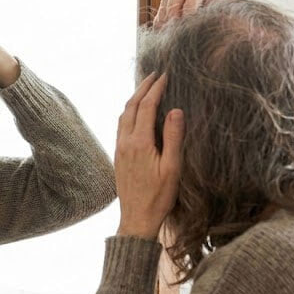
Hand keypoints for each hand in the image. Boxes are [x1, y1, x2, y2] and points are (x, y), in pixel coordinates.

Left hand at [114, 73, 183, 239]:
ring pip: (123, 115)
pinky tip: (136, 114)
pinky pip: (121, 126)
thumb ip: (173, 137)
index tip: (165, 75)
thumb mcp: (172, 168)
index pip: (147, 106)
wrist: (137, 219)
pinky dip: (129, 112)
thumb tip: (175, 110)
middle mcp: (125, 142)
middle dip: (143, 88)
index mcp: (139, 143)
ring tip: (146, 88)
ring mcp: (119, 149)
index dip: (156, 88)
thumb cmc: (159, 197)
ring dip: (134, 99)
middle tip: (155, 74)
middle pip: (131, 106)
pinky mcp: (118, 156)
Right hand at [152, 0, 238, 28]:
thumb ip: (231, 0)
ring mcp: (180, 2)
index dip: (191, 5)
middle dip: (174, 7)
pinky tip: (163, 33)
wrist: (214, 36)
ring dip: (165, 15)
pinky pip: (161, 12)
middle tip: (173, 23)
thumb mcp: (230, 14)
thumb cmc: (224, 24)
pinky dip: (160, 22)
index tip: (188, 19)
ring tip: (167, 30)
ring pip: (167, 1)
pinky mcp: (170, 11)